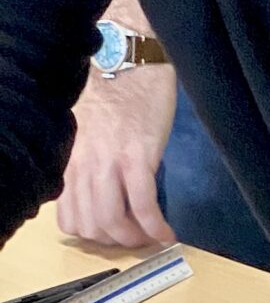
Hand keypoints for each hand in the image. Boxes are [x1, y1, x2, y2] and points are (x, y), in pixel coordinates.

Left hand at [55, 65, 177, 250]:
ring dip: (136, 239)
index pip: (69, 217)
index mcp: (69, 159)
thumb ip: (85, 162)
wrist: (129, 60)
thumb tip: (99, 194)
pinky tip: (167, 233)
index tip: (113, 233)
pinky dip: (156, 227)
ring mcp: (108, 161)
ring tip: (152, 237)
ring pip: (113, 222)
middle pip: (91, 225)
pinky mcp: (137, 157)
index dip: (93, 234)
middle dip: (116, 242)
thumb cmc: (111, 91)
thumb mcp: (86, 132)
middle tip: (137, 239)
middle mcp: (82, 164)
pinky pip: (144, 206)